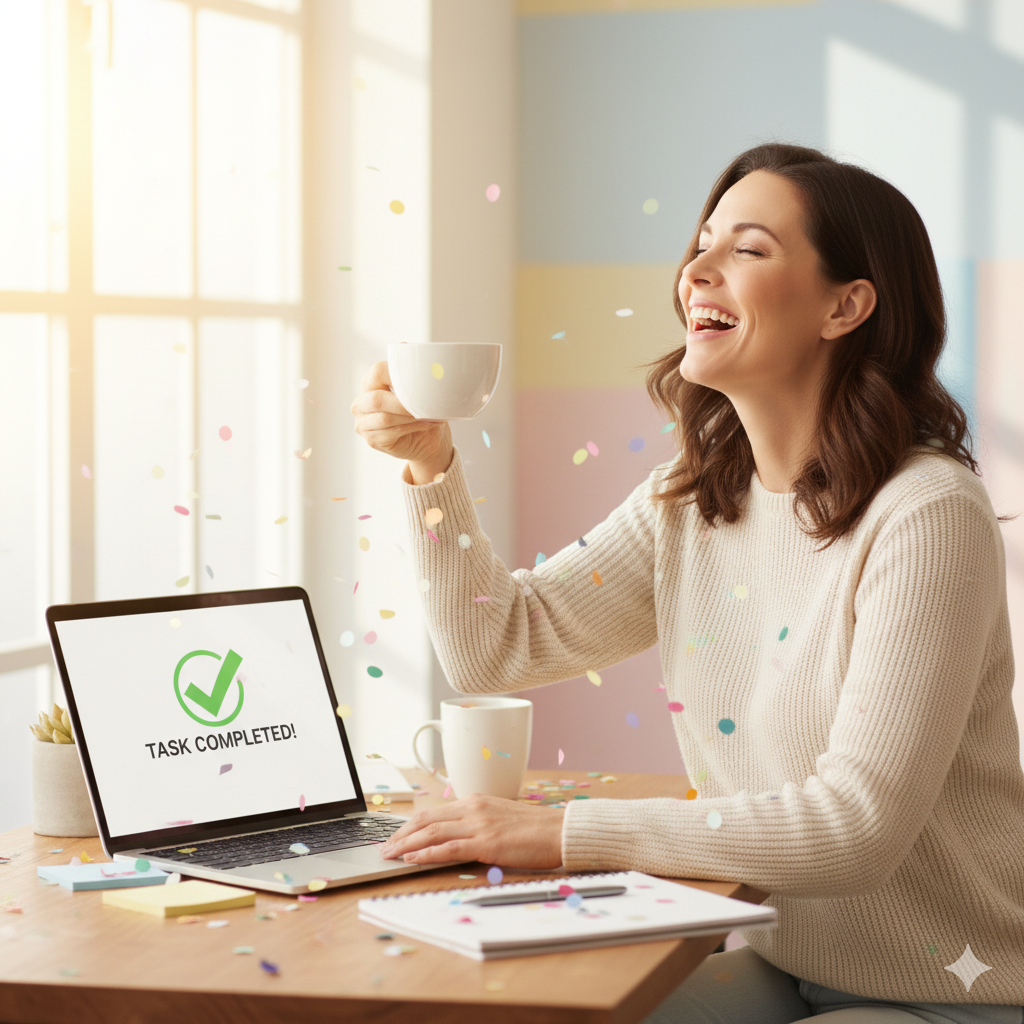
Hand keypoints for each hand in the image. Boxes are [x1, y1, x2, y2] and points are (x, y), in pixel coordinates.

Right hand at [351, 360, 453, 479]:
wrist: (427, 439)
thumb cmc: (422, 410)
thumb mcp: (419, 388)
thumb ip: (410, 367)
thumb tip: (404, 344)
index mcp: (370, 383)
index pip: (378, 371)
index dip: (398, 375)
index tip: (420, 382)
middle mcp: (361, 402)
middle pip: (377, 399)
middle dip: (404, 404)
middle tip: (426, 405)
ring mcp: (363, 422)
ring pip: (385, 418)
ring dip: (411, 417)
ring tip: (430, 415)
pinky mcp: (371, 439)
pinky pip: (390, 433)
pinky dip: (412, 428)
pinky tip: (426, 424)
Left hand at [379, 794, 564, 868]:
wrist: (560, 831)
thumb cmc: (535, 829)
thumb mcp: (501, 818)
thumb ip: (478, 823)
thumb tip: (458, 837)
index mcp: (476, 801)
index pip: (434, 812)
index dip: (410, 825)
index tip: (396, 836)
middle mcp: (474, 808)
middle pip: (427, 820)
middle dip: (401, 835)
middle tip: (385, 848)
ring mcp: (480, 825)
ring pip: (432, 833)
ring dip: (407, 845)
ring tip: (391, 855)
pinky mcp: (487, 843)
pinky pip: (450, 848)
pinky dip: (428, 854)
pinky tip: (414, 859)